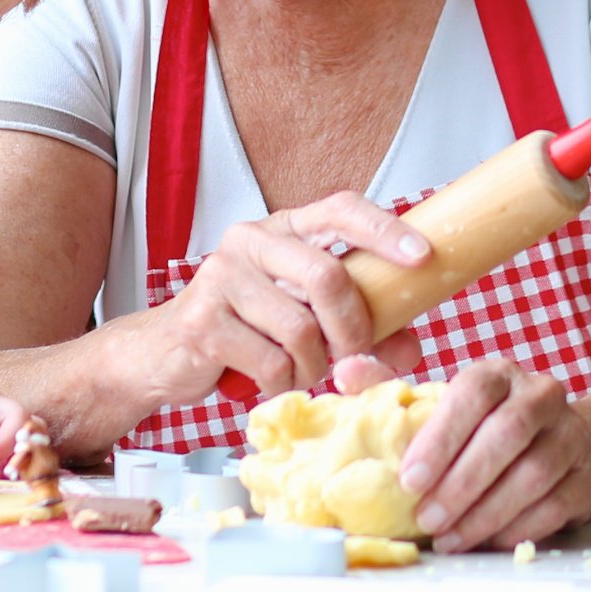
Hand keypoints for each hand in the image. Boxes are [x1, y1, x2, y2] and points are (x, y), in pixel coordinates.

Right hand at [127, 191, 428, 404]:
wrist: (168, 354)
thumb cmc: (246, 330)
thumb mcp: (311, 321)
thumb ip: (364, 330)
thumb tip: (409, 350)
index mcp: (284, 230)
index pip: (340, 209)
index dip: (384, 231)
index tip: (422, 257)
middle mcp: (250, 241)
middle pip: (326, 276)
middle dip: (353, 329)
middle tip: (354, 357)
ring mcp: (221, 276)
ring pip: (300, 329)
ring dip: (311, 366)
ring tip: (296, 369)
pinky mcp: (202, 319)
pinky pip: (270, 361)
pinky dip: (281, 382)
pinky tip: (265, 377)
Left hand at [345, 356, 590, 551]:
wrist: (568, 442)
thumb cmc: (486, 425)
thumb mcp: (443, 402)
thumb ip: (394, 388)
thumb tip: (346, 372)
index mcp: (498, 373)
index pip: (471, 395)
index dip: (440, 438)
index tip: (408, 480)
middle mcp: (541, 396)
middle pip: (505, 437)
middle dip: (460, 484)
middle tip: (425, 519)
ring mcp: (571, 436)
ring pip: (532, 476)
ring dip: (485, 513)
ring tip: (449, 538)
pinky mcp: (587, 476)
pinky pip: (554, 506)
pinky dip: (517, 528)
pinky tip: (485, 541)